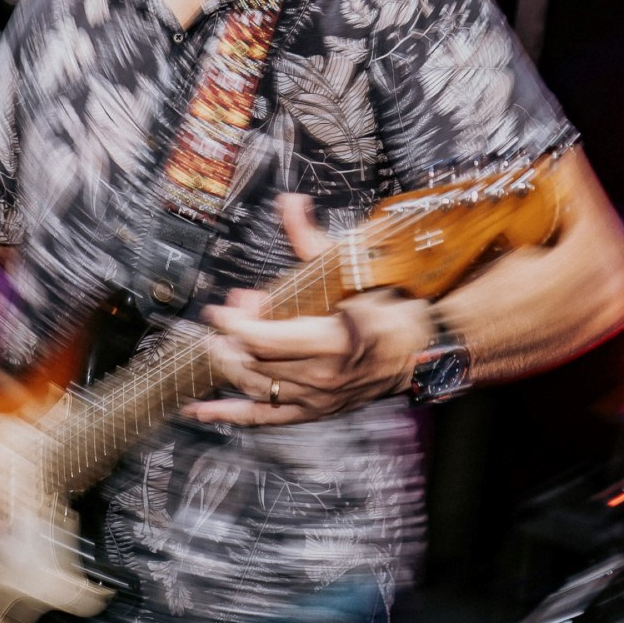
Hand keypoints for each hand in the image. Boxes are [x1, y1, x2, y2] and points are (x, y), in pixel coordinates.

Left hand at [186, 194, 433, 426]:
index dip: (234, 323)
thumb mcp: (355, 272)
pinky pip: (264, 418)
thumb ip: (314, 241)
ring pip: (255, 386)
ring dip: (228, 365)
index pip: (263, 338)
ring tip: (216, 346)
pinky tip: (200, 409)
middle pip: (254, 361)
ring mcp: (317, 398)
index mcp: (331, 341)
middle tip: (225, 317)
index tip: (219, 309)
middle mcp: (321, 376)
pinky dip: (229, 414)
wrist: (423, 350)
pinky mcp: (315, 411)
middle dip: (230, 337)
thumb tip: (291, 205)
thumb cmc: (394, 311)